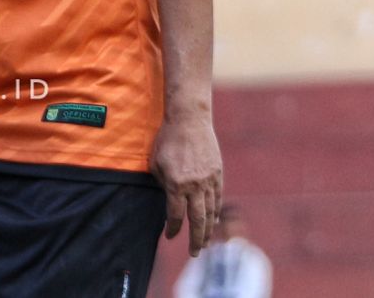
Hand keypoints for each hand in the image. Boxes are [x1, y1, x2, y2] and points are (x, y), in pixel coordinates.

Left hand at [150, 112, 222, 256]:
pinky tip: (213, 222)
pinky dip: (215, 212)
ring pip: (210, 212)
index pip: (175, 215)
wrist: (189, 119)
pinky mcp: (217, 174)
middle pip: (197, 221)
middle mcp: (194, 185)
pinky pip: (217, 198)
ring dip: (207, 230)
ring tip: (205, 243)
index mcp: (176, 184)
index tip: (169, 236)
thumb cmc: (167, 140)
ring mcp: (208, 180)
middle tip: (193, 253)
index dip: (172, 229)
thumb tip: (169, 201)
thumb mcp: (156, 163)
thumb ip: (162, 184)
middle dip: (195, 240)